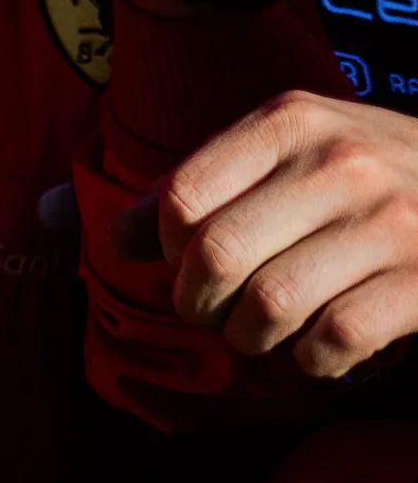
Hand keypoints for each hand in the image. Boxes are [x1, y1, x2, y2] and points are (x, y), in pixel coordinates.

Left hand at [157, 91, 417, 376]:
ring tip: (255, 331)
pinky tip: (315, 347)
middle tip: (209, 310)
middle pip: (219, 254)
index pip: (183, 196)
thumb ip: (197, 184)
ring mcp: (391, 224)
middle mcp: (340, 165)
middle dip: (196, 301)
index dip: (166, 246)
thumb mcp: (285, 149)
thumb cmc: (359, 173)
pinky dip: (312, 359)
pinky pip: (336, 339)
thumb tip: (95, 232)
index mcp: (290, 122)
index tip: (182, 263)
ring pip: (271, 304)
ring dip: (248, 337)